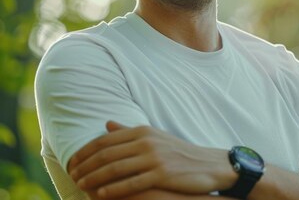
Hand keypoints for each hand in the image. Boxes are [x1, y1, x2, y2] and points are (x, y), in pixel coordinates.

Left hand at [68, 121, 235, 198]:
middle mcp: (147, 141)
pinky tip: (101, 195)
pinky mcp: (162, 173)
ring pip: (115, 168)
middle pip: (107, 153)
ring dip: (94, 178)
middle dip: (85, 166)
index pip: (106, 139)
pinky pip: (131, 183)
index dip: (86, 151)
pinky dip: (113, 189)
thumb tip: (107, 124)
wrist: (209, 164)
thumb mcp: (155, 137)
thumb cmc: (178, 153)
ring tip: (80, 186)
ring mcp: (154, 157)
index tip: (73, 162)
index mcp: (143, 131)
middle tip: (72, 176)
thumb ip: (129, 132)